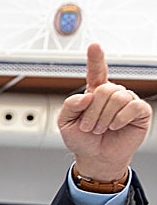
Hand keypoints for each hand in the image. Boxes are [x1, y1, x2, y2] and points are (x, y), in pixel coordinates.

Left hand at [58, 44, 151, 179]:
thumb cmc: (82, 139)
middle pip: (104, 90)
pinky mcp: (140, 111)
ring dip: (104, 117)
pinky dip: (119, 119)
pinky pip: (132, 107)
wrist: (96, 158)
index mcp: (94, 92)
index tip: (94, 46)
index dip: (96, 58)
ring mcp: (127, 101)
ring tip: (101, 129)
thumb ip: (69, 105)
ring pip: (117, 97)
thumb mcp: (65, 123)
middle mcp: (112, 93)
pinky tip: (115, 126)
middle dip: (92, 112)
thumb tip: (86, 95)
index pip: (96, 71)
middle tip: (89, 127)